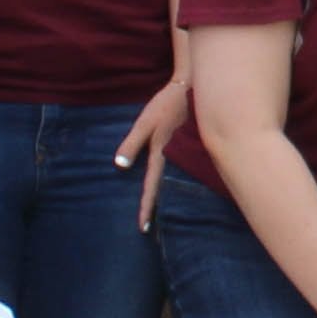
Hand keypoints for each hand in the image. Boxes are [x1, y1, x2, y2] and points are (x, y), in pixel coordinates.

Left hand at [115, 78, 190, 227]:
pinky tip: (180, 188)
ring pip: (177, 182)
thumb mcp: (145, 121)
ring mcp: (187, 154)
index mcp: (162, 153)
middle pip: (166, 188)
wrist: (196, 87)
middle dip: (159, 209)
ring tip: (165, 216)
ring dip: (169, 198)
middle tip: (152, 230)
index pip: (152, 185)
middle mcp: (176, 158)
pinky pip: (185, 171)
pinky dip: (180, 182)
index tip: (143, 227)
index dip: (146, 206)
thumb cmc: (167, 103)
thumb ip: (132, 143)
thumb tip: (120, 165)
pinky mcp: (192, 148)